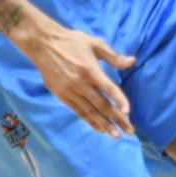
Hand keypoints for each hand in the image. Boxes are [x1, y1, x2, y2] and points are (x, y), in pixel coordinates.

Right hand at [16, 21, 134, 135]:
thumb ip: (113, 56)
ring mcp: (70, 91)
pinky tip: (99, 128)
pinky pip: (78, 111)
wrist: (43, 44)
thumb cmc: (71, 41)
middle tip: (129, 131)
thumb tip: (132, 61)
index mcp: (90, 69)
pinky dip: (90, 120)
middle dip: (116, 119)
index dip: (119, 100)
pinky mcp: (62, 95)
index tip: (128, 112)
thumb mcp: (94, 43)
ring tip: (115, 135)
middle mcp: (81, 83)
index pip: (108, 88)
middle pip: (102, 104)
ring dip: (104, 124)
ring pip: (90, 111)